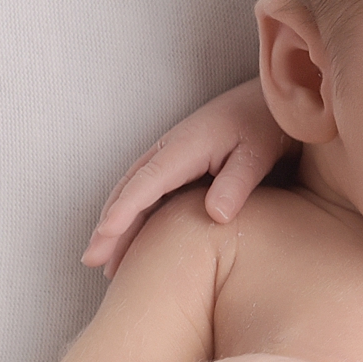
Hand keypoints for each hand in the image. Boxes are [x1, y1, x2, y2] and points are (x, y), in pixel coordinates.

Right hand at [83, 78, 296, 275]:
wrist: (270, 101)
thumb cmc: (266, 125)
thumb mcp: (258, 153)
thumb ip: (237, 182)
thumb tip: (215, 215)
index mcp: (185, 147)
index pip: (147, 182)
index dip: (125, 208)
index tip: (106, 232)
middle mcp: (168, 150)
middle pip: (129, 190)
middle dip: (109, 225)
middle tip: (92, 260)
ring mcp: (169, 156)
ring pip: (133, 192)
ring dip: (116, 224)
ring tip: (104, 260)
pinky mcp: (177, 164)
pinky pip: (146, 191)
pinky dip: (131, 214)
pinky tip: (129, 238)